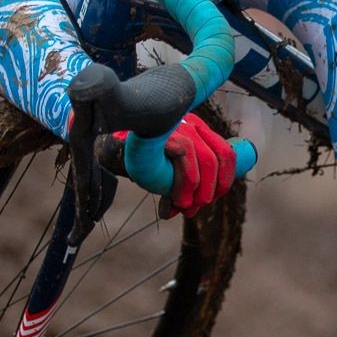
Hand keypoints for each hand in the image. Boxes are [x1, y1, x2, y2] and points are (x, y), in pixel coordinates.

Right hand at [111, 113, 238, 217]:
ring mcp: (180, 124)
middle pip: (219, 158)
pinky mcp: (166, 130)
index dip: (225, 179)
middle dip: (212, 189)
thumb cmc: (141, 159)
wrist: (111, 145)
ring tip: (183, 207)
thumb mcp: (167, 171)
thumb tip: (186, 212)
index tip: (213, 198)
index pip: (226, 153)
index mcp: (198, 130)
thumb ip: (178, 186)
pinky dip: (185, 182)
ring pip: (207, 159)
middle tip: (195, 207)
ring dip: (199, 191)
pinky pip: (186, 154)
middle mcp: (192, 123)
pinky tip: (175, 199)